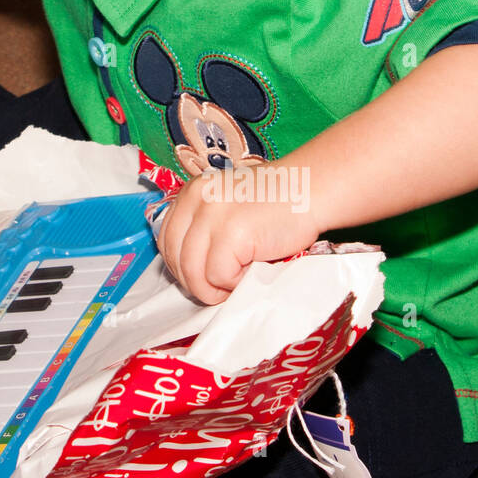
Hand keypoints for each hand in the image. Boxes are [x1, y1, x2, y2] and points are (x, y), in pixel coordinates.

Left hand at [157, 166, 320, 305]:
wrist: (311, 191)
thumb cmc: (276, 205)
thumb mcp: (227, 207)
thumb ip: (203, 228)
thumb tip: (188, 270)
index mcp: (190, 192)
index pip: (166, 239)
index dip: (181, 266)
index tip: (203, 277)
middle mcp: (195, 199)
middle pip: (175, 258)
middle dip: (196, 282)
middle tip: (222, 287)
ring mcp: (211, 214)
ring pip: (192, 272)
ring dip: (215, 287)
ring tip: (238, 280)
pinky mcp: (231, 232)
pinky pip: (218, 275)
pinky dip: (234, 283)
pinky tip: (253, 270)